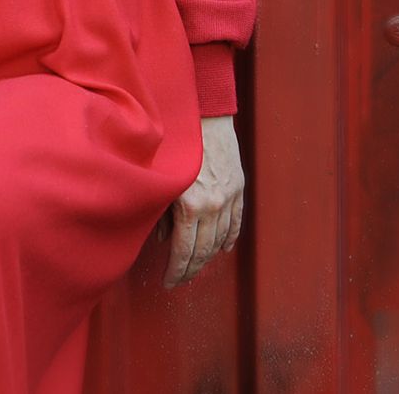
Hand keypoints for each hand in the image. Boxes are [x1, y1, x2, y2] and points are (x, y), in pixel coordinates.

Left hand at [159, 115, 244, 287]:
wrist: (204, 116)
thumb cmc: (176, 145)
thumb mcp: (161, 181)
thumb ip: (160, 213)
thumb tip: (162, 239)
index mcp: (190, 206)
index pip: (184, 252)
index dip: (176, 271)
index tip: (168, 282)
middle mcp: (213, 206)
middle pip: (203, 251)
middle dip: (190, 270)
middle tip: (180, 280)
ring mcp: (229, 197)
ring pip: (221, 239)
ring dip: (209, 257)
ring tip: (197, 266)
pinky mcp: (238, 188)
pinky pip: (236, 222)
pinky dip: (229, 238)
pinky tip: (222, 248)